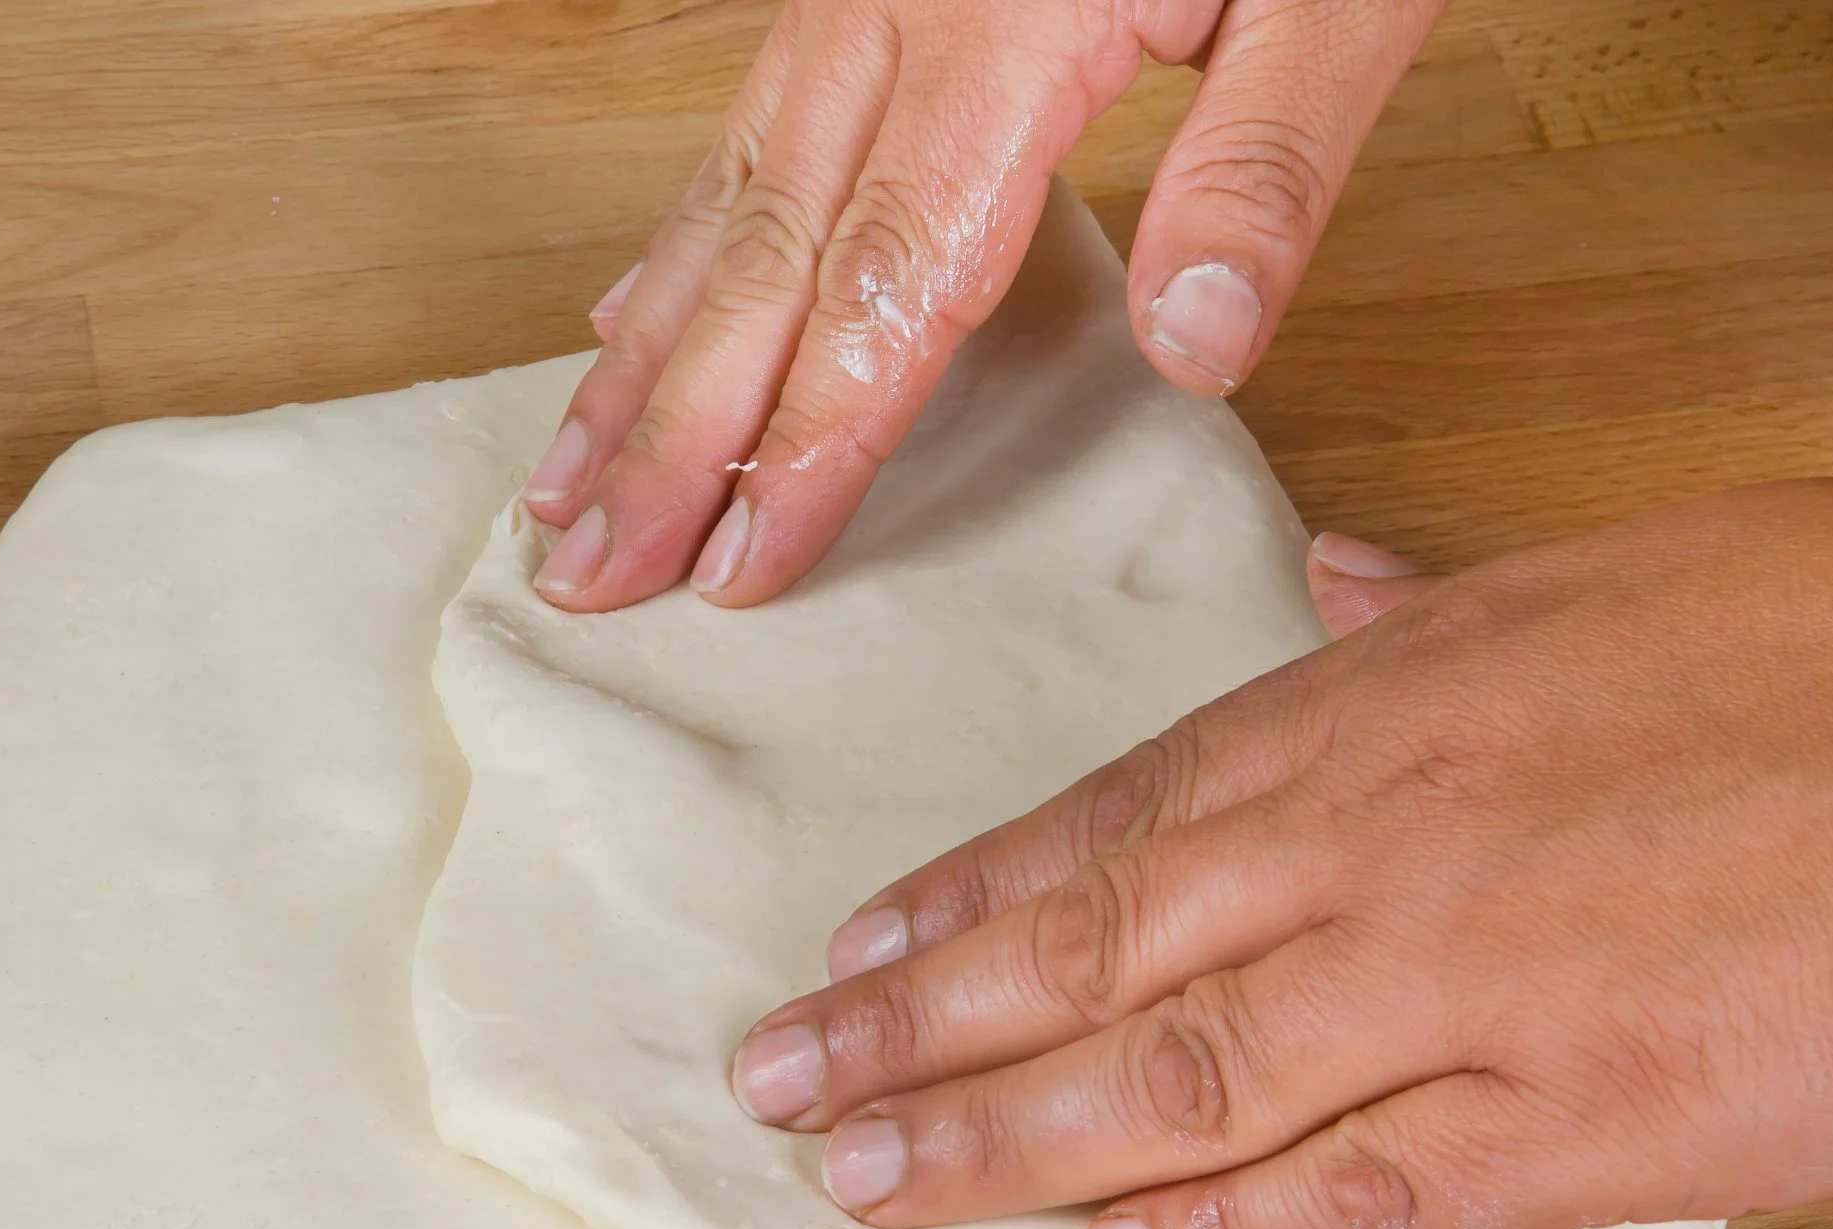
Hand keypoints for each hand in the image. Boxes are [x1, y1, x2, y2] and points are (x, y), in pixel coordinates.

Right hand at [521, 0, 1444, 612]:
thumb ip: (1267, 165)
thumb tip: (1192, 349)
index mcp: (1009, 33)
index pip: (888, 284)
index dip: (810, 437)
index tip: (744, 561)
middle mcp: (897, 15)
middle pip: (762, 262)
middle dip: (672, 434)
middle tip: (589, 569)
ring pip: (721, 203)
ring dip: (638, 358)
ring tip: (565, 482)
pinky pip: (738, 133)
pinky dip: (670, 246)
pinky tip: (626, 319)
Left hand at [727, 479, 1832, 1228]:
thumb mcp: (1612, 572)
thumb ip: (1440, 601)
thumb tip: (1330, 574)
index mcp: (1376, 716)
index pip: (1104, 824)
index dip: (957, 904)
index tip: (848, 964)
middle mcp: (1376, 857)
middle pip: (1090, 957)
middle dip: (916, 1034)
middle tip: (784, 1091)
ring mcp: (1465, 999)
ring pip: (1176, 1085)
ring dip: (1005, 1143)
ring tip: (876, 1185)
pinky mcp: (1585, 1128)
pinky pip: (1362, 1198)